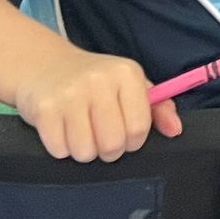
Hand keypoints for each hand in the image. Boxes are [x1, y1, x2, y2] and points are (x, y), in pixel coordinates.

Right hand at [12, 40, 181, 162]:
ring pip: (85, 152)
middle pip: (113, 144)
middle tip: (101, 137)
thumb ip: (158, 108)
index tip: (124, 133)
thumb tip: (175, 130)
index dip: (133, 140)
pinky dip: (61, 148)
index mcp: (127, 73)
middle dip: (108, 150)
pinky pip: (60, 150)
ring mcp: (70, 94)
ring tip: (80, 132)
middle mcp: (99, 80)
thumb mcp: (130, 86)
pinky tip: (61, 129)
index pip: (140, 127)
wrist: (46, 67)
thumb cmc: (95, 83)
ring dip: (83, 151)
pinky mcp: (44, 109)